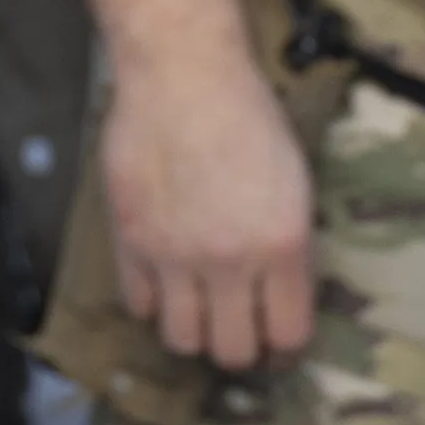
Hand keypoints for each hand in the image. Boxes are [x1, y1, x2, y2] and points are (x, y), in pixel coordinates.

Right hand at [82, 0, 313, 367]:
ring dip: (192, 329)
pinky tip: (162, 278)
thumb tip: (282, 298)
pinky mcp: (130, 240)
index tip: (277, 337)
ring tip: (197, 308)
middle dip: (239, 346)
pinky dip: (151, 300)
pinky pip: (138, 303)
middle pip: (232, 351)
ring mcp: (174, 254)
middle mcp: (229, 259)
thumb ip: (290, 248)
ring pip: (182, 338)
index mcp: (282, 244)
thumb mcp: (294, 182)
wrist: (183, 73)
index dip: (284, 345)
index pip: (288, 334)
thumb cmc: (247, 116)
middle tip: (236, 327)